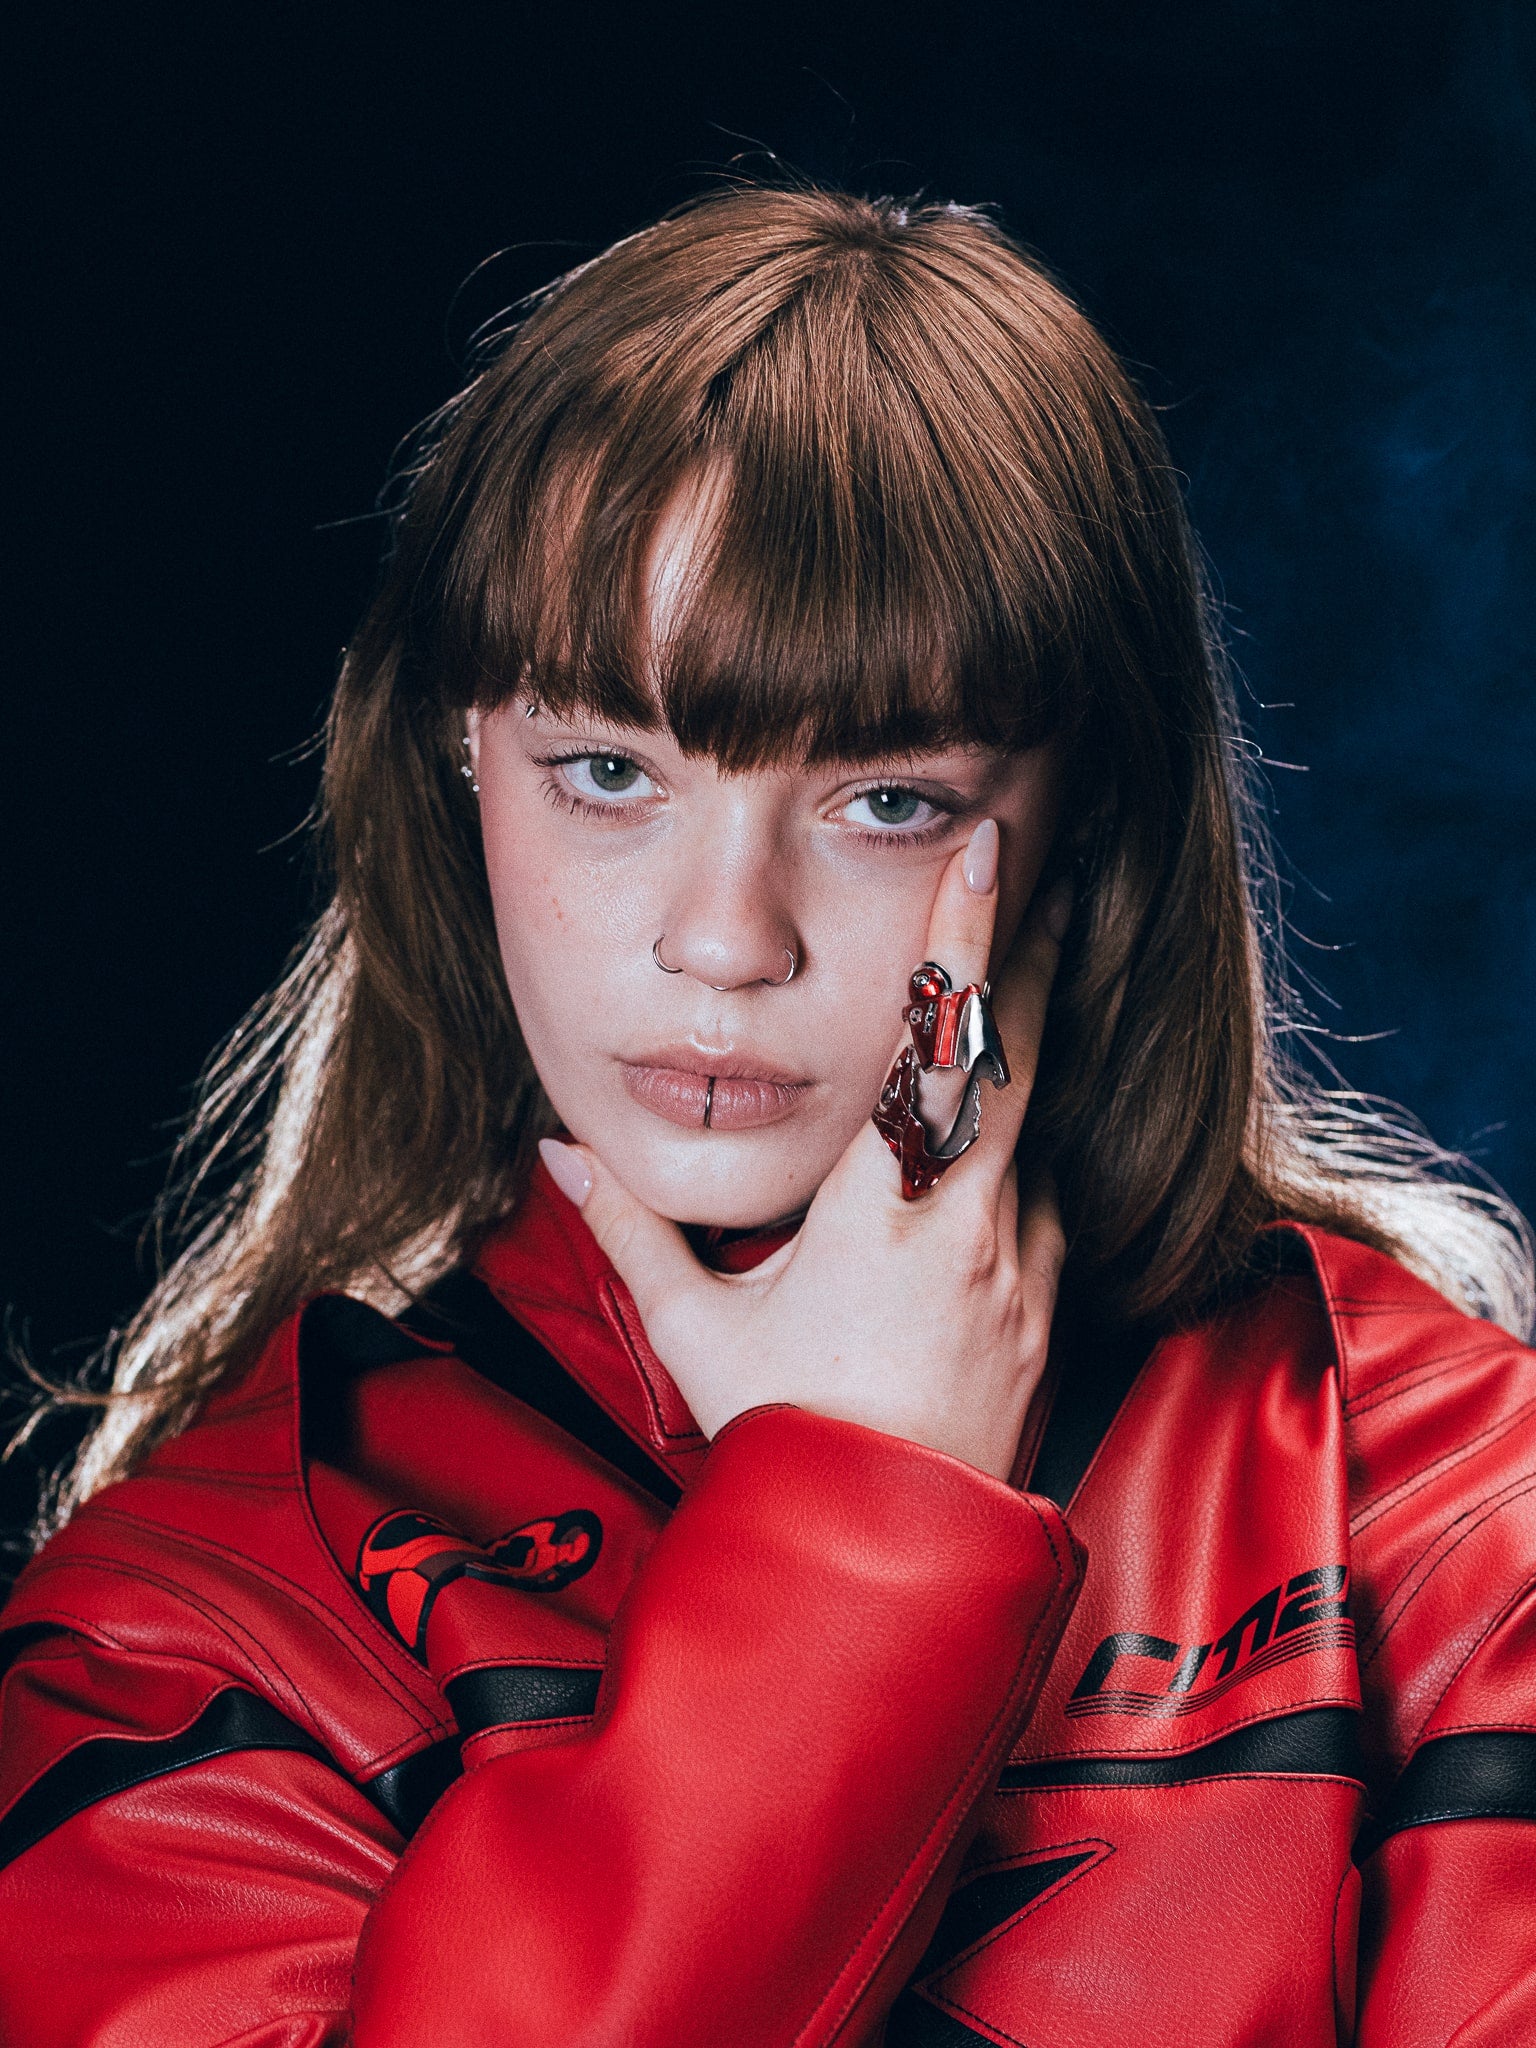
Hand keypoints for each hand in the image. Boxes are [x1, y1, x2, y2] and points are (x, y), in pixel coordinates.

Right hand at [539, 824, 1071, 1482]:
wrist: (890, 1556)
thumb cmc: (791, 1436)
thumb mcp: (699, 1329)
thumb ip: (633, 1230)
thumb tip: (559, 1156)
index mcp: (889, 1207)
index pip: (938, 1042)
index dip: (964, 935)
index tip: (985, 851)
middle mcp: (976, 1220)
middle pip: (1018, 1058)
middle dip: (1022, 960)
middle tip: (1028, 878)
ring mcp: (1026, 1263)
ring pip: (1017, 1140)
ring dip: (986, 1096)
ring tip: (943, 1084)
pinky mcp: (1049, 1301)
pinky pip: (1027, 1208)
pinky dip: (990, 1184)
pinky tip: (936, 1225)